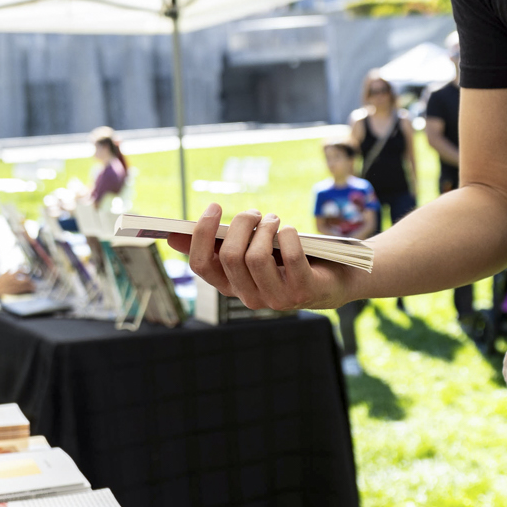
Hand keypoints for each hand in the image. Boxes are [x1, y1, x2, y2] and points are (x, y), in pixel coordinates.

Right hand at [0, 270, 33, 297]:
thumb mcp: (1, 276)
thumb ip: (6, 272)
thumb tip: (10, 269)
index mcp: (10, 275)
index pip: (20, 271)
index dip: (25, 271)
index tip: (27, 271)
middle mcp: (14, 280)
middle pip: (25, 279)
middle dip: (30, 280)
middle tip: (33, 281)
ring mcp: (14, 286)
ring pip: (26, 285)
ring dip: (31, 286)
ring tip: (34, 286)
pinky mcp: (14, 292)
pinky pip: (23, 290)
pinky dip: (28, 290)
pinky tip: (31, 290)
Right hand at [169, 203, 364, 312]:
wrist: (335, 278)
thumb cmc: (286, 259)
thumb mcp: (249, 250)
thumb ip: (217, 245)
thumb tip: (171, 237)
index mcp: (231, 286)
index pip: (202, 266)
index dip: (202, 234)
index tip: (214, 207)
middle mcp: (249, 297)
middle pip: (229, 256)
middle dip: (241, 224)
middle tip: (256, 213)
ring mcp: (276, 299)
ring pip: (255, 257)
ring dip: (265, 229)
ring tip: (275, 221)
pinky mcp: (302, 292)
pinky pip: (289, 258)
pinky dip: (288, 236)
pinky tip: (291, 232)